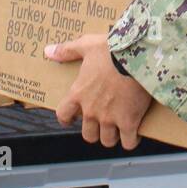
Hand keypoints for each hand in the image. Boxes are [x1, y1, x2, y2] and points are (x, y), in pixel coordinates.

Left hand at [46, 34, 152, 149]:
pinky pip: (128, 142)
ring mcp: (110, 118)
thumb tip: (48, 51)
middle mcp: (91, 110)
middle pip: (88, 134)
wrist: (137, 56)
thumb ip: (67, 50)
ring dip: (112, 136)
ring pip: (107, 140)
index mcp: (79, 93)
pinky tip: (134, 133)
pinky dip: (131, 140)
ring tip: (119, 128)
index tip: (72, 119)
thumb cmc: (112, 50)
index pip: (63, 115)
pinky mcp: (129, 122)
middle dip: (94, 131)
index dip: (67, 119)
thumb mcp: (87, 45)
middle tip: (101, 122)